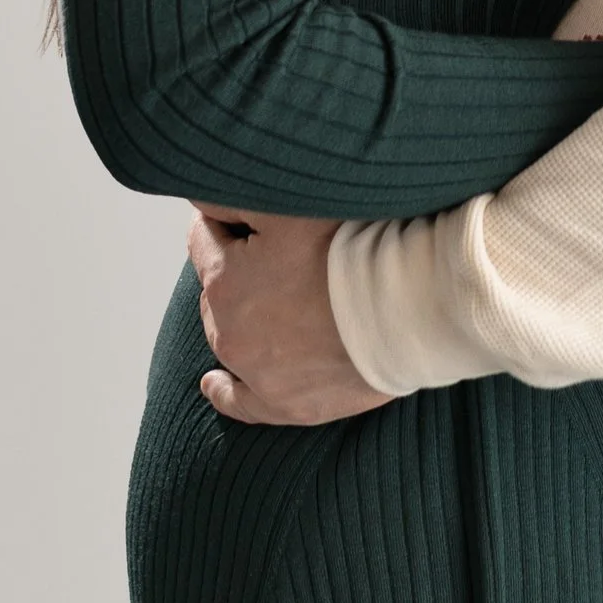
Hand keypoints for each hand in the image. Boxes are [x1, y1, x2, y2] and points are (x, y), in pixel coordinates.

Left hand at [187, 206, 393, 424]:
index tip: (252, 212)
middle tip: (278, 250)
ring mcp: (255, 373)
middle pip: (219, 286)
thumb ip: (233, 198)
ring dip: (245, 313)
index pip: (206, 237)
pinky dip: (226, 391)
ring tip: (273, 296)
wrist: (403, 308)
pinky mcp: (284, 404)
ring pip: (231, 334)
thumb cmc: (347, 249)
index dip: (228, 220)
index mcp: (224, 279)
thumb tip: (200, 199)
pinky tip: (215, 385)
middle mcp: (228, 330)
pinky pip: (240, 401)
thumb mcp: (285, 205)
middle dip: (238, 266)